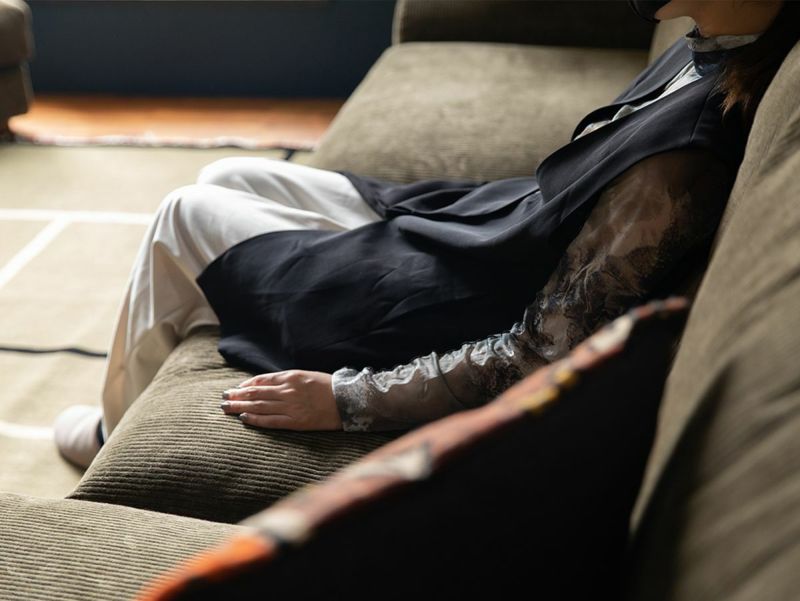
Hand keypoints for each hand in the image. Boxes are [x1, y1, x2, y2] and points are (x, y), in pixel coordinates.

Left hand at [219, 370, 341, 430]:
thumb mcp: (307, 376)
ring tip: (226, 408)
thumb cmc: (329, 387)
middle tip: (223, 398)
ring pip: (259, 407)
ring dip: (240, 407)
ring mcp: (291, 407)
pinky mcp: (296, 422)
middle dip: (237, 396)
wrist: (348, 401)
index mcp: (291, 377)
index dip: (246, 385)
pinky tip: (244, 419)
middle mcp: (288, 391)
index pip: (262, 381)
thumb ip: (287, 379)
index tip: (235, 388)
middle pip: (256, 394)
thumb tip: (266, 384)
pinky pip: (271, 421)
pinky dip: (256, 420)